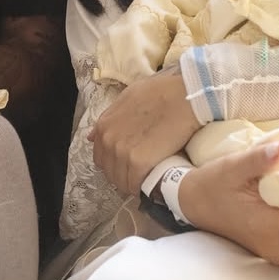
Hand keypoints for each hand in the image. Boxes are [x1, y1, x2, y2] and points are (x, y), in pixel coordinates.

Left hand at [90, 70, 199, 194]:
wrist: (186, 96)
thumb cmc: (162, 92)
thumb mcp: (129, 97)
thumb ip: (111, 117)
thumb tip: (92, 136)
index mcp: (104, 125)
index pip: (100, 157)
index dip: (114, 164)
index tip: (128, 166)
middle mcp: (109, 140)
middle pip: (110, 172)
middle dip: (123, 175)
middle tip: (141, 175)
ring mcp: (122, 152)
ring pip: (121, 181)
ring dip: (133, 184)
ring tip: (149, 180)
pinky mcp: (139, 162)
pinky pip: (136, 184)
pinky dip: (144, 187)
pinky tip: (154, 184)